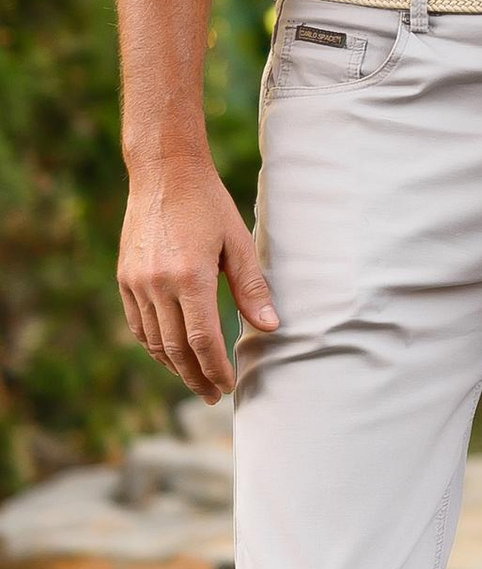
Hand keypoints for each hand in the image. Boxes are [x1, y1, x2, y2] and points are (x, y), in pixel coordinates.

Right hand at [119, 149, 277, 400]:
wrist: (164, 173)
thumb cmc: (208, 204)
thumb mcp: (238, 243)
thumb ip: (252, 289)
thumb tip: (271, 327)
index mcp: (190, 277)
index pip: (202, 340)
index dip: (216, 368)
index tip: (228, 386)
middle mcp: (158, 284)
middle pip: (175, 348)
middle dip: (196, 376)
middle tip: (213, 395)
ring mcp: (136, 282)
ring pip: (153, 340)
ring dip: (173, 365)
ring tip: (194, 378)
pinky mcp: (124, 277)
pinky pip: (137, 324)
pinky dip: (152, 344)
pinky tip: (169, 353)